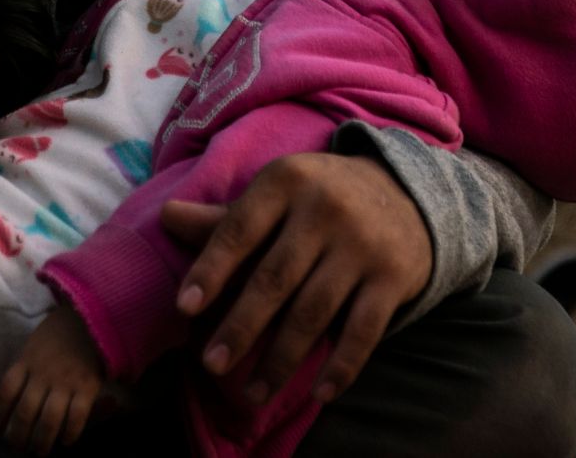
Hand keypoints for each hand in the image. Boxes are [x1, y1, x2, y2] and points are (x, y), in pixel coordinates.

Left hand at [0, 305, 107, 453]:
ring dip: (43, 440)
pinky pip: (77, 416)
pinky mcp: (87, 386)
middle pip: (25, 412)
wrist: (91, 315)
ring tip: (41, 452)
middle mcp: (42, 374)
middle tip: (19, 448)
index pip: (6, 392)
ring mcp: (65, 381)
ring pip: (49, 419)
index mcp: (26, 361)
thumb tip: (14, 395)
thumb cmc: (60, 331)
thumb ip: (26, 367)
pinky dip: (71, 432)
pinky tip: (67, 441)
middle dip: (19, 436)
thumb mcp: (34, 343)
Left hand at [161, 153, 429, 406]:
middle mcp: (325, 209)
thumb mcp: (276, 193)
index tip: (184, 308)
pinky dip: (341, 366)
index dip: (211, 270)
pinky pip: (363, 331)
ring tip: (252, 393)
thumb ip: (224, 218)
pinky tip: (317, 395)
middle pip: (275, 278)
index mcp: (286, 180)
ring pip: (314, 312)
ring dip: (281, 360)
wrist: (408, 192)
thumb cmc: (319, 198)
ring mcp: (362, 245)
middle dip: (241, 326)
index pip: (240, 229)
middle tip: (212, 365)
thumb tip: (166, 218)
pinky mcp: (394, 277)